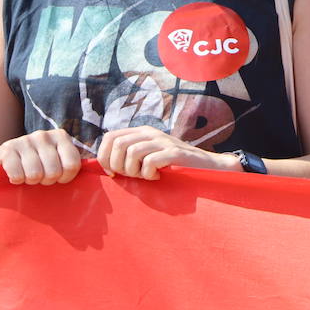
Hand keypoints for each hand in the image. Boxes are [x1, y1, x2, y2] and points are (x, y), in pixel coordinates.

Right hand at [0, 129, 82, 184]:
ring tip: (27, 175)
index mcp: (61, 136)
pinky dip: (17, 180)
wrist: (1, 161)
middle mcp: (43, 135)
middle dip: (46, 181)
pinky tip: (14, 175)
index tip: (57, 178)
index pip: (72, 166)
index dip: (64, 178)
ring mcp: (24, 140)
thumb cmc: (37, 165)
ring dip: (30, 181)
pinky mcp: (6, 149)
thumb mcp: (59, 161)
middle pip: (54, 172)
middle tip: (39, 177)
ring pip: (36, 174)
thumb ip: (76, 165)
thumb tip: (106, 172)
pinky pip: (18, 174)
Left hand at [97, 126, 231, 179]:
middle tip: (132, 176)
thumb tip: (103, 165)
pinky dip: (149, 174)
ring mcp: (163, 141)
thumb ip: (129, 156)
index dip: (104, 157)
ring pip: (132, 152)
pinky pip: (150, 162)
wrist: (206, 166)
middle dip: (118, 166)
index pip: (109, 137)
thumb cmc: (173, 166)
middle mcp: (150, 133)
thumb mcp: (148, 156)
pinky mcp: (174, 153)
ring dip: (134, 171)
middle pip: (118, 144)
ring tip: (145, 176)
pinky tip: (158, 177)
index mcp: (141, 132)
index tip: (112, 173)